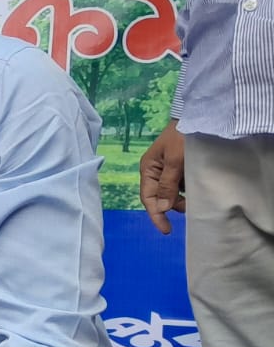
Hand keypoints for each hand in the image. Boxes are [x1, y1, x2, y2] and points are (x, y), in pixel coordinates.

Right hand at [139, 119, 185, 234]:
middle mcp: (155, 171)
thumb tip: (162, 208)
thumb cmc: (183, 136)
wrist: (197, 116)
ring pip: (171, 193)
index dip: (156, 215)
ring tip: (195, 194)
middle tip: (189, 207)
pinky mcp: (179, 167)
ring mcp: (167, 169)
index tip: (167, 230)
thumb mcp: (175, 161)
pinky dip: (187, 190)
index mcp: (148, 169)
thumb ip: (168, 184)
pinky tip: (195, 187)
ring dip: (181, 198)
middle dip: (172, 205)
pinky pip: (180, 185)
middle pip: (160, 197)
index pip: (149, 198)